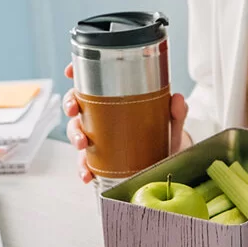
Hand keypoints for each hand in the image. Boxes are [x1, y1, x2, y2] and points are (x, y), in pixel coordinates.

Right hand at [62, 63, 192, 182]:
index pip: (91, 82)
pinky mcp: (101, 159)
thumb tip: (177, 98)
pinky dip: (84, 169)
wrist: (168, 158)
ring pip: (77, 133)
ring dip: (75, 137)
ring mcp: (99, 138)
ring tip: (83, 144)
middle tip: (74, 111)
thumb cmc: (165, 133)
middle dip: (70, 105)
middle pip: (77, 106)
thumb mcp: (172, 120)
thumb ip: (177, 111)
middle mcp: (102, 117)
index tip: (70, 72)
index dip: (76, 73)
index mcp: (114, 100)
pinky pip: (87, 163)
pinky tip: (87, 174)